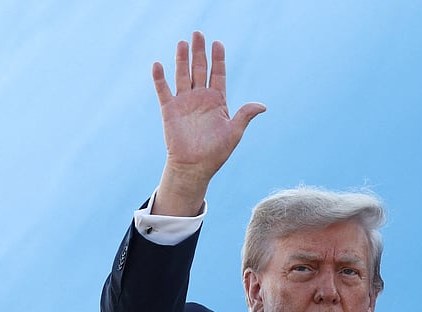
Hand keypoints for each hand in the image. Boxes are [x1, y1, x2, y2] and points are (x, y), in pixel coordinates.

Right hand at [152, 32, 265, 215]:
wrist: (194, 167)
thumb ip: (244, 115)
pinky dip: (160, 78)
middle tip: (198, 34)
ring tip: (182, 42)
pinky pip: (163, 90)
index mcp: (217, 101)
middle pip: (200, 69)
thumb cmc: (216, 153)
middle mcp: (200, 98)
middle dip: (199, 52)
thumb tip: (263, 106)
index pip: (218, 74)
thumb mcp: (234, 133)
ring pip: (182, 75)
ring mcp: (184, 102)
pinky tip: (159, 64)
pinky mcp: (169, 110)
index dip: (218, 59)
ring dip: (182, 59)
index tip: (218, 43)